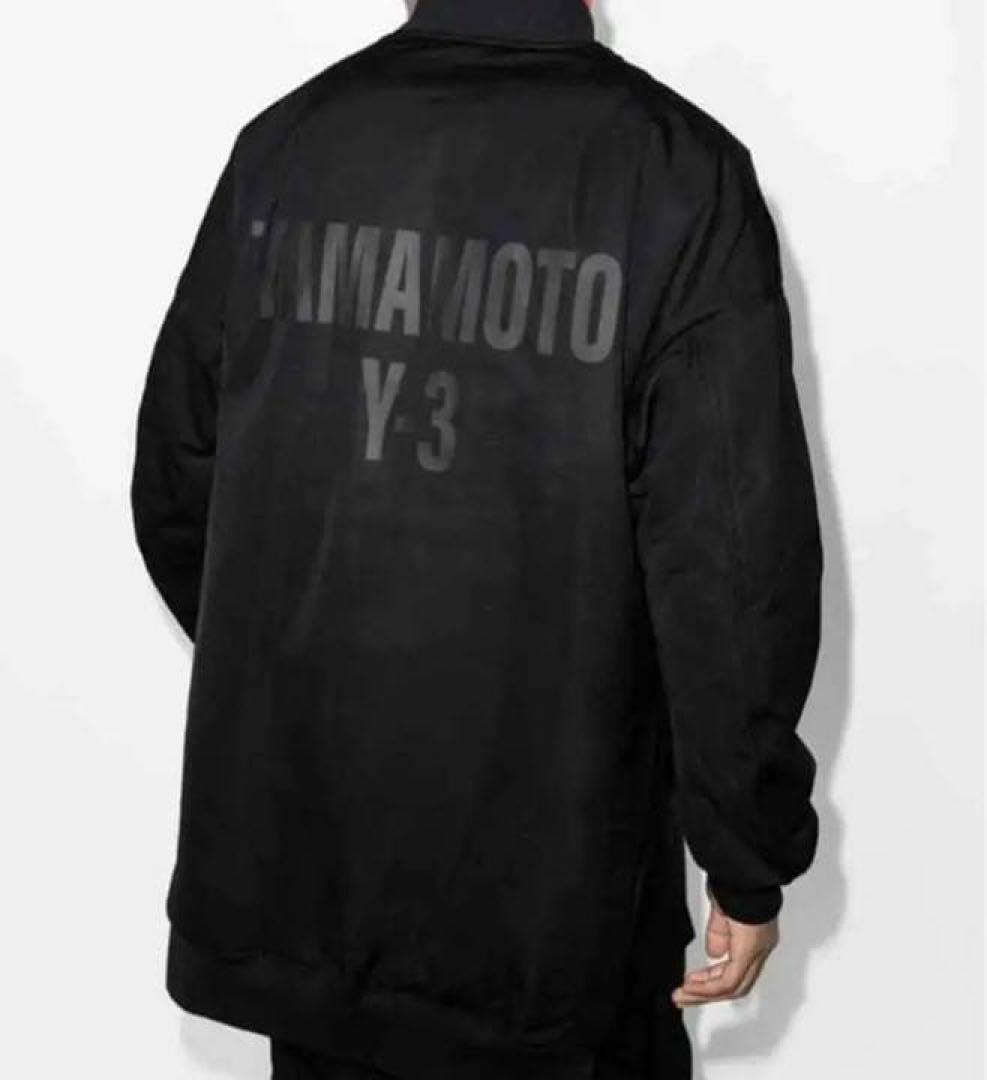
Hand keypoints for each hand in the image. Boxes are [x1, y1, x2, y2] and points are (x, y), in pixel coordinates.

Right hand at [670, 884, 778, 1006]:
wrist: (745, 871)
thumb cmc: (737, 882)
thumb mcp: (722, 912)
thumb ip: (719, 935)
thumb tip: (714, 955)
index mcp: (756, 937)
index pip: (737, 970)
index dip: (713, 979)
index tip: (693, 983)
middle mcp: (761, 948)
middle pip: (736, 984)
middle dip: (706, 993)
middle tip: (684, 997)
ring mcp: (758, 950)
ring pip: (733, 987)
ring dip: (705, 994)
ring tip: (683, 996)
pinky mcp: (750, 950)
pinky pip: (729, 980)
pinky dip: (708, 987)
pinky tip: (692, 986)